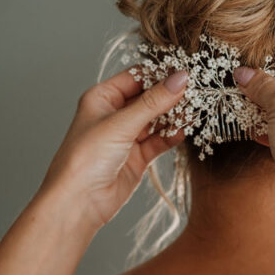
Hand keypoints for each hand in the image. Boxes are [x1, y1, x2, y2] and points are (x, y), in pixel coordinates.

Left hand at [41, 69, 187, 228]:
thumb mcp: (121, 123)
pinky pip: (159, 141)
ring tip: (194, 109)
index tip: (185, 72)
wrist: (78, 202)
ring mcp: (126, 137)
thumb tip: (180, 79)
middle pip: (149, 98)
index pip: (137, 77)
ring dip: (174, 116)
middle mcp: (114, 115)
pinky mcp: (137, 158)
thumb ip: (153, 102)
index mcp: (102, 98)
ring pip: (156, 120)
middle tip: (196, 90)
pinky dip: (171, 136)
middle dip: (170, 96)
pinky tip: (184, 130)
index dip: (160, 74)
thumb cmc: (85, 159)